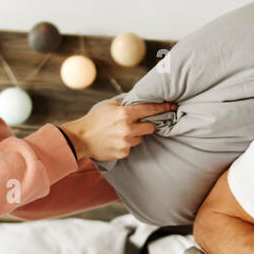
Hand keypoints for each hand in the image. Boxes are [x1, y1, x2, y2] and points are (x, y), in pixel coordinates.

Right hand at [59, 100, 176, 161]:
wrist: (80, 138)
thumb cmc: (94, 120)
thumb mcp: (109, 106)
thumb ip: (125, 103)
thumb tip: (137, 100)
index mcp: (125, 113)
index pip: (150, 110)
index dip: (163, 108)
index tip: (173, 106)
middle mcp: (128, 128)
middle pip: (150, 127)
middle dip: (146, 125)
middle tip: (137, 124)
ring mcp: (126, 142)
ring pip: (140, 138)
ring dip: (134, 135)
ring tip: (119, 133)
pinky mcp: (123, 152)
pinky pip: (130, 147)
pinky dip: (125, 145)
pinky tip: (114, 141)